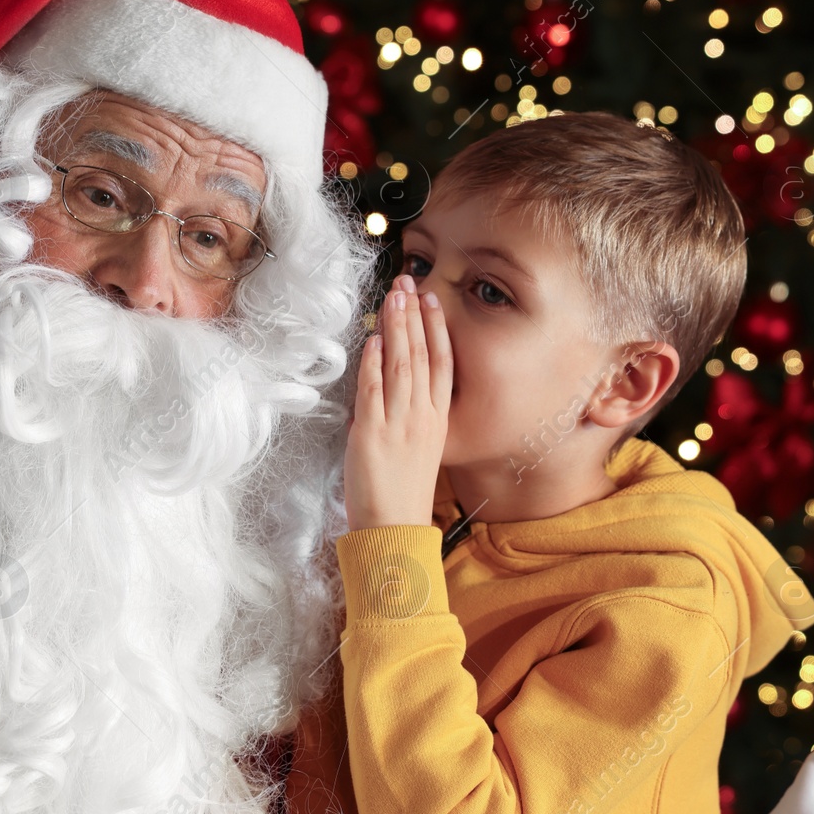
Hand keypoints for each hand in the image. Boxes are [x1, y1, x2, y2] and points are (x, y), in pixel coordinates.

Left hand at [343, 274, 452, 530]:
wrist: (394, 530)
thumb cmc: (401, 494)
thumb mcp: (415, 450)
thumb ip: (403, 419)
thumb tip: (380, 395)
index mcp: (437, 420)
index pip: (442, 364)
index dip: (436, 329)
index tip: (430, 301)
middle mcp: (422, 417)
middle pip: (421, 356)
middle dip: (412, 316)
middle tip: (407, 283)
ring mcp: (398, 424)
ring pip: (400, 365)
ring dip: (394, 328)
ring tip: (392, 298)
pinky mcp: (372, 433)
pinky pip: (373, 391)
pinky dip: (373, 363)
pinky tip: (372, 340)